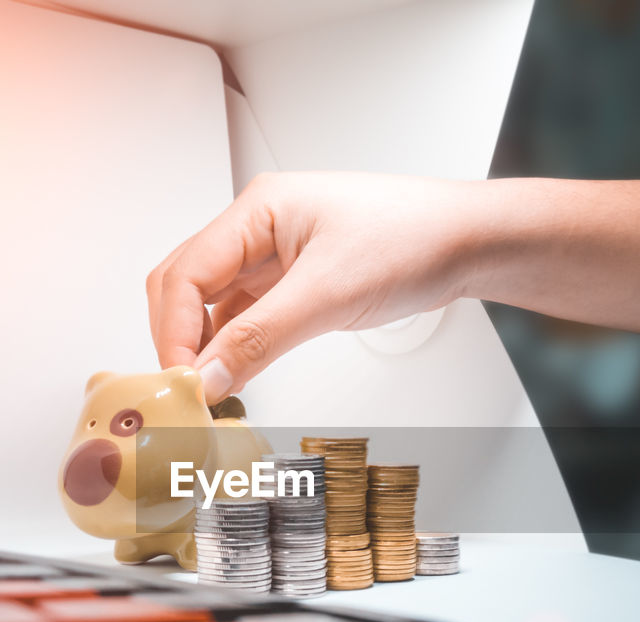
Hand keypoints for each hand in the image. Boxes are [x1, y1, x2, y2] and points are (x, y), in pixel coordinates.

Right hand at [146, 172, 482, 402]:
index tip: (181, 381)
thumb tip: (206, 378)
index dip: (173, 332)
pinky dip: (232, 347)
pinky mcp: (293, 281)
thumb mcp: (328, 295)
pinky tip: (236, 375)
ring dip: (204, 347)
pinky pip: (244, 316)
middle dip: (177, 339)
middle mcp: (256, 228)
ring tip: (208, 392)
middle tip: (185, 392)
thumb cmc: (411, 241)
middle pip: (185, 286)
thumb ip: (260, 339)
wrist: (466, 242)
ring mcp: (273, 255)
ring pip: (212, 305)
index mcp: (256, 209)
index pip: (185, 274)